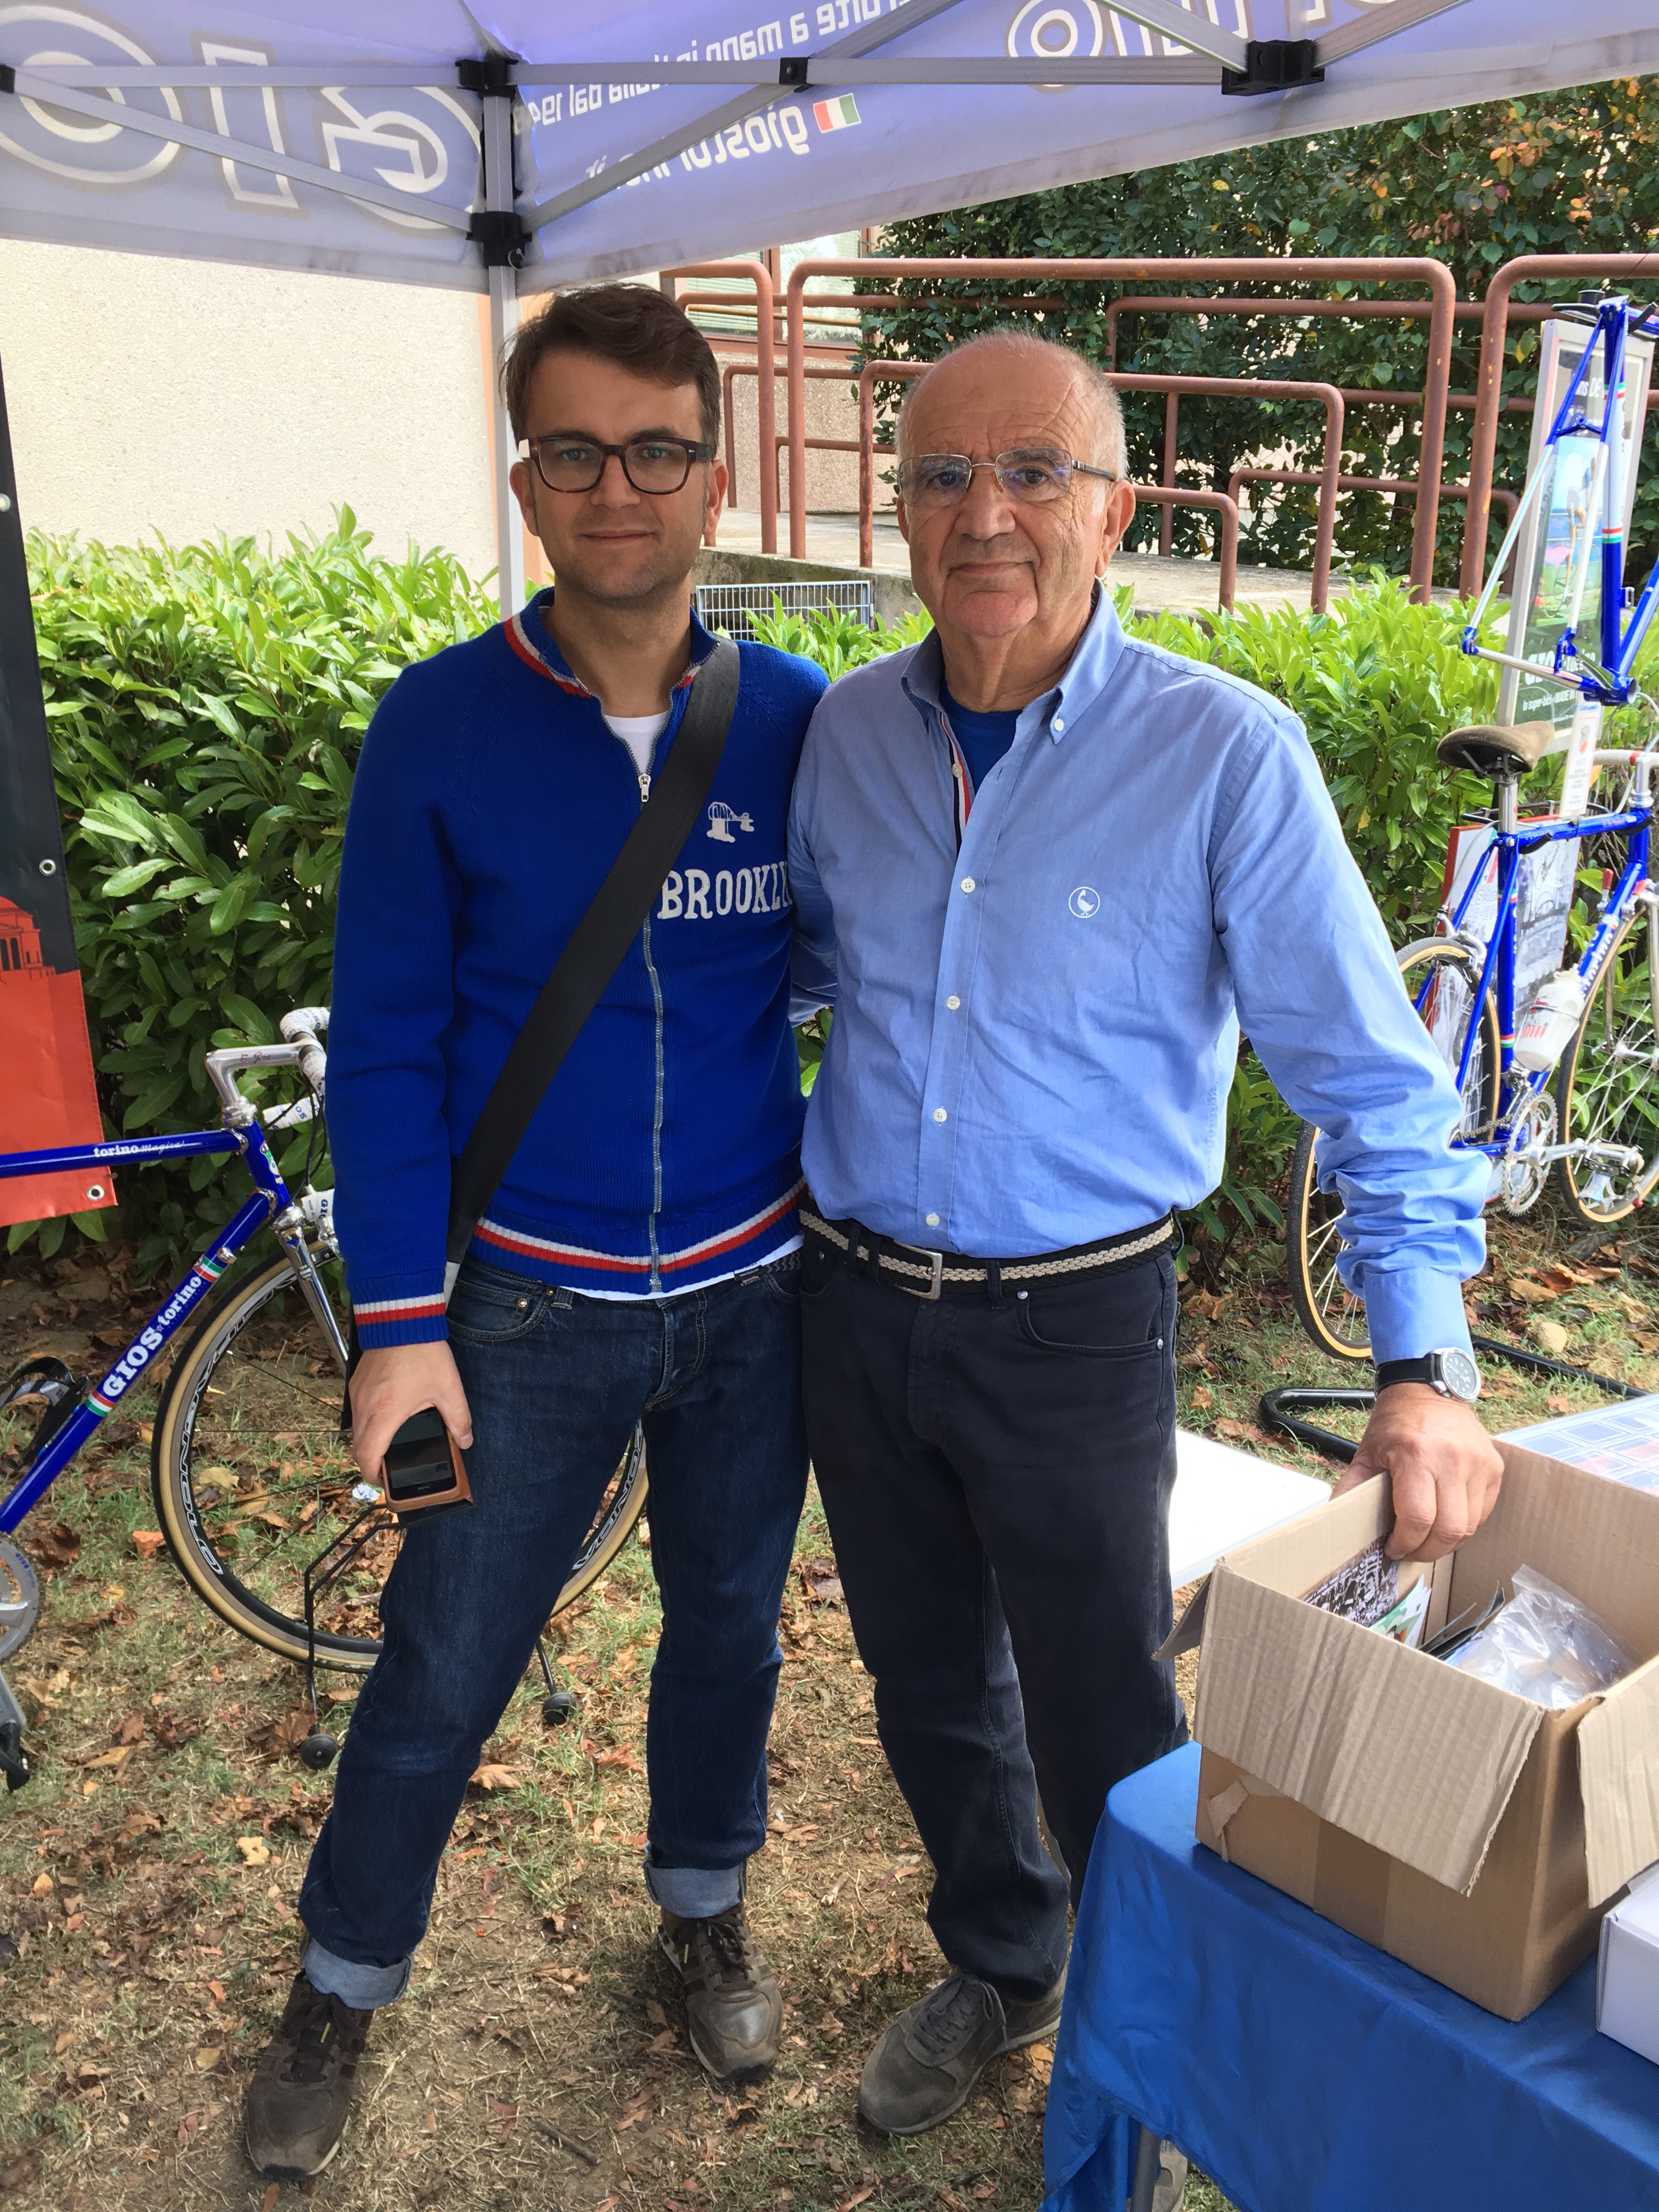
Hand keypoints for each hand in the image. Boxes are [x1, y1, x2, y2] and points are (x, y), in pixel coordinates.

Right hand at [349, 1342, 472, 1484]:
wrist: (401, 1317)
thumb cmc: (423, 1351)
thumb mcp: (448, 1387)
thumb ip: (459, 1418)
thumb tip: (465, 1441)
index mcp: (386, 1412)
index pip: (368, 1456)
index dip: (374, 1475)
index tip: (384, 1482)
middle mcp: (365, 1406)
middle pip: (357, 1448)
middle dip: (371, 1463)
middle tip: (389, 1468)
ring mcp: (358, 1394)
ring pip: (355, 1431)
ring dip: (368, 1443)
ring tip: (390, 1446)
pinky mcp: (357, 1383)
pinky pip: (357, 1412)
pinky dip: (367, 1424)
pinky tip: (386, 1419)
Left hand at [1334, 1383, 1502, 1562]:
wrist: (1428, 1390)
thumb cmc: (1395, 1424)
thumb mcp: (1366, 1453)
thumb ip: (1352, 1488)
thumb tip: (1335, 1521)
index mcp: (1416, 1456)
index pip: (1418, 1519)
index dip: (1405, 1544)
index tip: (1393, 1549)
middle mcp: (1452, 1459)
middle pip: (1449, 1530)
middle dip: (1427, 1552)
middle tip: (1410, 1552)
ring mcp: (1479, 1463)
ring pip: (1470, 1527)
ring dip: (1447, 1543)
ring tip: (1426, 1539)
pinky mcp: (1494, 1467)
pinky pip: (1483, 1512)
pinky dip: (1465, 1525)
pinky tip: (1445, 1520)